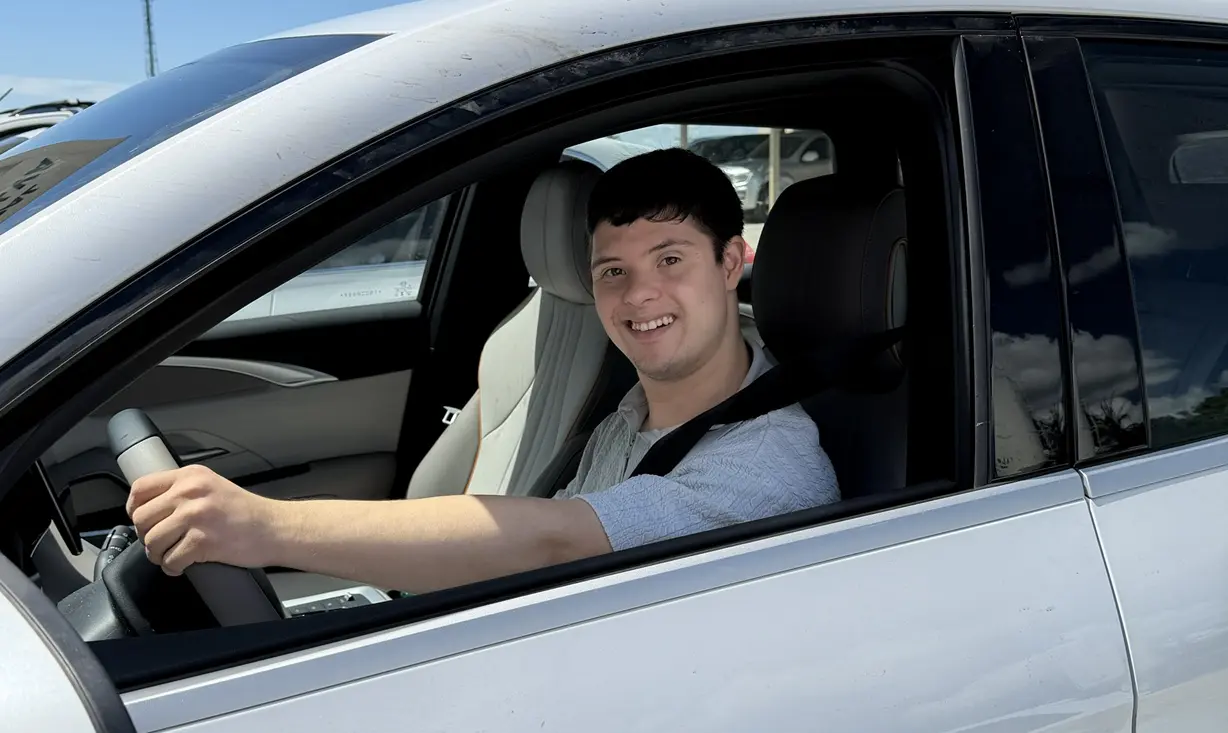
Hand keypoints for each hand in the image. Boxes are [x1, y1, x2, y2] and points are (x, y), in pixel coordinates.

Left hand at [125, 464, 281, 574]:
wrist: (275, 528)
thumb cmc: (247, 512)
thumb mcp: (212, 486)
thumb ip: (183, 490)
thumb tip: (150, 507)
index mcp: (190, 476)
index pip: (141, 488)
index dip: (135, 508)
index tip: (142, 519)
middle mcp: (191, 492)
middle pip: (142, 518)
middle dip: (146, 536)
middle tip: (160, 542)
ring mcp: (196, 517)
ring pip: (152, 541)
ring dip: (158, 554)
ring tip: (172, 555)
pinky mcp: (203, 541)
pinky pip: (170, 560)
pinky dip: (173, 567)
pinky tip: (183, 565)